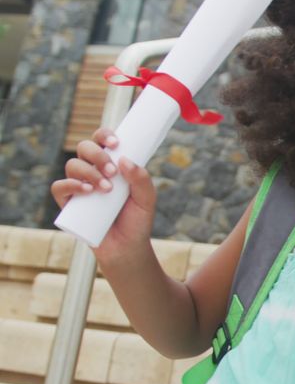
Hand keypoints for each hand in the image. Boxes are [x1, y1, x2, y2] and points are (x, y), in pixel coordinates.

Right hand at [51, 128, 156, 262]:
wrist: (126, 248)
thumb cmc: (137, 220)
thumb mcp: (147, 199)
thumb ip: (141, 179)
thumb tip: (124, 160)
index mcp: (111, 165)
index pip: (102, 140)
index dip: (105, 135)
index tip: (116, 143)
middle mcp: (93, 171)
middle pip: (84, 147)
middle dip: (97, 154)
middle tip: (112, 172)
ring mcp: (78, 186)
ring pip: (72, 165)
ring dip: (89, 172)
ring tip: (106, 189)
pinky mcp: (68, 203)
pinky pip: (59, 187)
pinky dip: (70, 185)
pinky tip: (86, 191)